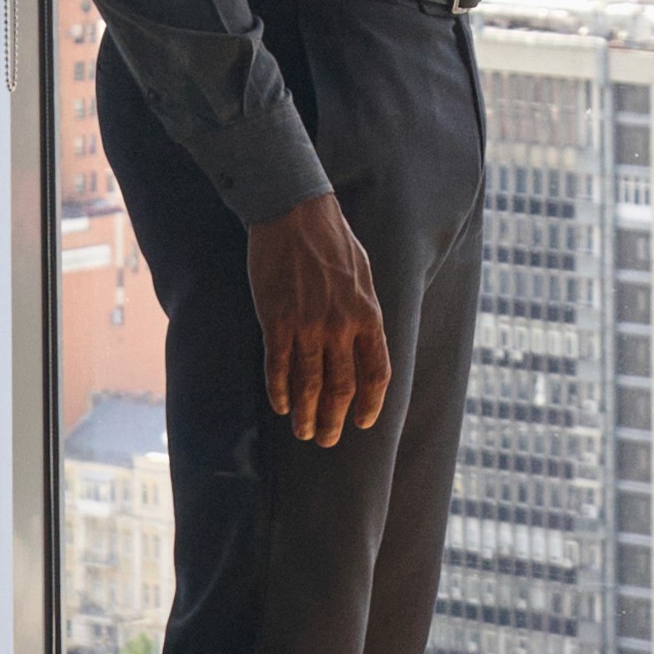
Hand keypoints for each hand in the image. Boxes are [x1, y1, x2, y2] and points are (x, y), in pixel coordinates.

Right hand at [246, 195, 391, 448]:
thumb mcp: (363, 275)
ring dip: (308, 414)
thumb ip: (364, 311)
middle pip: (342, 387)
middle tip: (328, 440)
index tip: (363, 422)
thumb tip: (366, 340)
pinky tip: (281, 405)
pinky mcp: (277, 320)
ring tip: (304, 433)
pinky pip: (279, 366)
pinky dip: (280, 391)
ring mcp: (308, 325)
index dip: (370, 403)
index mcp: (369, 315)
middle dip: (336, 419)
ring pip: (310, 384)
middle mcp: (341, 326)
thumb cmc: (331, 240)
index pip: (376, 373)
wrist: (295, 213)